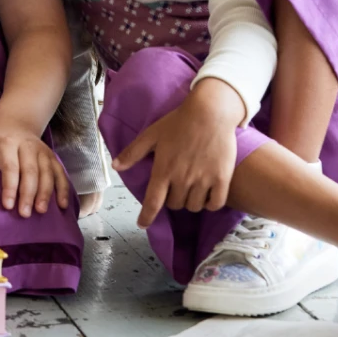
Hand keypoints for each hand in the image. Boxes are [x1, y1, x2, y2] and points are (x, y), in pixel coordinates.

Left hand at [0, 118, 70, 216]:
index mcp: (6, 143)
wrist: (14, 124)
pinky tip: (61, 204)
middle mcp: (26, 145)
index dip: (9, 186)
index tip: (8, 206)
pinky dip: (63, 188)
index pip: (10, 166)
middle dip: (28, 193)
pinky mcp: (51, 156)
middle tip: (24, 214)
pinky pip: (60, 172)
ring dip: (45, 192)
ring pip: (47, 171)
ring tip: (40, 211)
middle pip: (30, 170)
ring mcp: (41, 150)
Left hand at [112, 79, 243, 228]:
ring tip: (191, 188)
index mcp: (163, 169)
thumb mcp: (152, 134)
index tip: (143, 224)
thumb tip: (115, 166)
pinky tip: (207, 195)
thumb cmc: (178, 121)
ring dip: (190, 202)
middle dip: (172, 200)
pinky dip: (209, 204)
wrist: (210, 112)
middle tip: (175, 186)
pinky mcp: (222, 178)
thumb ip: (133, 152)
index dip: (147, 216)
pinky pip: (215, 204)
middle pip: (175, 205)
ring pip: (194, 206)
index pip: (153, 202)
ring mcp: (203, 180)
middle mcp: (182, 178)